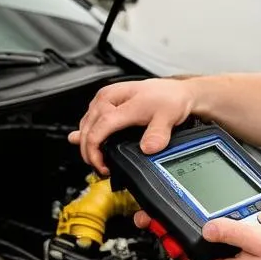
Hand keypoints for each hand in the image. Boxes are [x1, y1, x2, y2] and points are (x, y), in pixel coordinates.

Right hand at [69, 78, 195, 173]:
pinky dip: (88, 136)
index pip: (98, 129)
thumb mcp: (168, 116)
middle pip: (88, 129)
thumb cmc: (169, 99)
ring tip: (99, 162)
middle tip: (101, 169)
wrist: (174, 90)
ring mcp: (104, 100)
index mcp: (119, 99)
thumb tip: (148, 148)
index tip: (102, 166)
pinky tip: (88, 146)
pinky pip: (89, 121)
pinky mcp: (104, 104)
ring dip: (88, 146)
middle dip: (89, 152)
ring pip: (86, 126)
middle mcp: (108, 97)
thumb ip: (158, 133)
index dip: (95, 151)